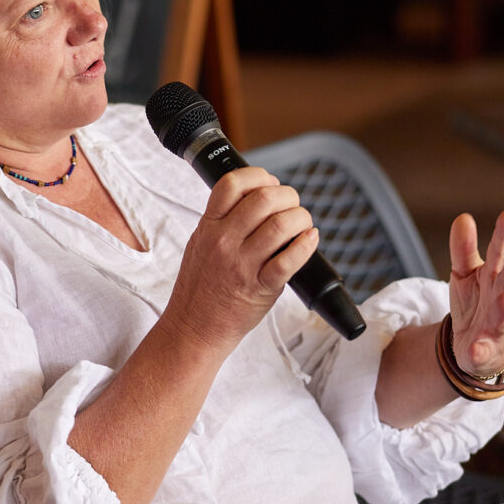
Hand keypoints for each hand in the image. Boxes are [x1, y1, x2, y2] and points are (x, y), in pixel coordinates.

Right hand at [164, 168, 317, 352]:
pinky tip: (310, 240)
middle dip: (288, 196)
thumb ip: (222, 222)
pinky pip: (288, 261)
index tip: (270, 184)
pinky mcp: (259, 287)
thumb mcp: (200, 244)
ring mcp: (240, 265)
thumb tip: (257, 199)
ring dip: (300, 219)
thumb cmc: (200, 287)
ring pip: (280, 225)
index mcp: (208, 226)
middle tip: (292, 207)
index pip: (232, 184)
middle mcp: (223, 241)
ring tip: (302, 225)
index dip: (259, 177)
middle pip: (264, 199)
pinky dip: (306, 246)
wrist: (193, 327)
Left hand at [447, 210, 503, 376]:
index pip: (501, 253)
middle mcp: (501, 299)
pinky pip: (481, 351)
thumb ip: (464, 248)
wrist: (475, 347)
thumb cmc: (477, 304)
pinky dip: (479, 351)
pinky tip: (475, 349)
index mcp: (495, 277)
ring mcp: (496, 325)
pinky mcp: (484, 349)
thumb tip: (464, 218)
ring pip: (502, 316)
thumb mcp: (465, 274)